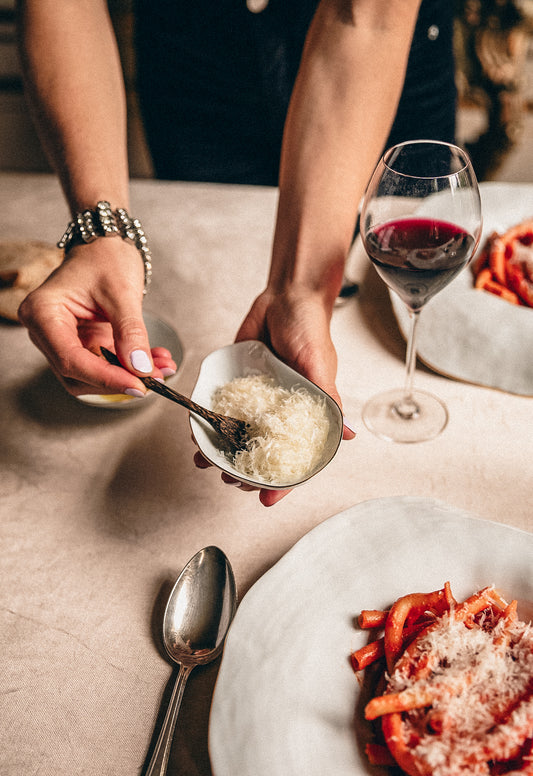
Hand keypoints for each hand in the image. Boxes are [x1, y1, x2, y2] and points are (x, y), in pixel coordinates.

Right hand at [18, 239, 176, 395]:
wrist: (105, 245)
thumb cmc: (104, 257)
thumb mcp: (122, 292)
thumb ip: (131, 332)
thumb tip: (140, 367)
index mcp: (43, 312)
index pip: (70, 359)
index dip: (105, 377)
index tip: (137, 384)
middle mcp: (47, 330)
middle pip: (77, 374)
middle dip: (118, 379)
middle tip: (153, 378)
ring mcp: (63, 339)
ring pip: (92, 375)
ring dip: (127, 376)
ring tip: (160, 367)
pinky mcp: (82, 344)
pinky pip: (104, 365)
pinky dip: (129, 367)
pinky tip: (153, 361)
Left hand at [194, 284, 355, 506]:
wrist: (285, 295)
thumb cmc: (311, 329)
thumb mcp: (321, 367)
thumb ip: (329, 401)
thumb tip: (347, 436)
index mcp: (307, 412)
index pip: (295, 456)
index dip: (284, 482)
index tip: (267, 501)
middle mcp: (281, 409)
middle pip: (263, 450)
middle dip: (247, 471)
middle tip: (231, 482)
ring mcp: (258, 398)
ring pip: (239, 434)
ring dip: (224, 452)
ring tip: (209, 465)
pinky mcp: (238, 382)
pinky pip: (222, 408)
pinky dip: (210, 423)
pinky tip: (198, 435)